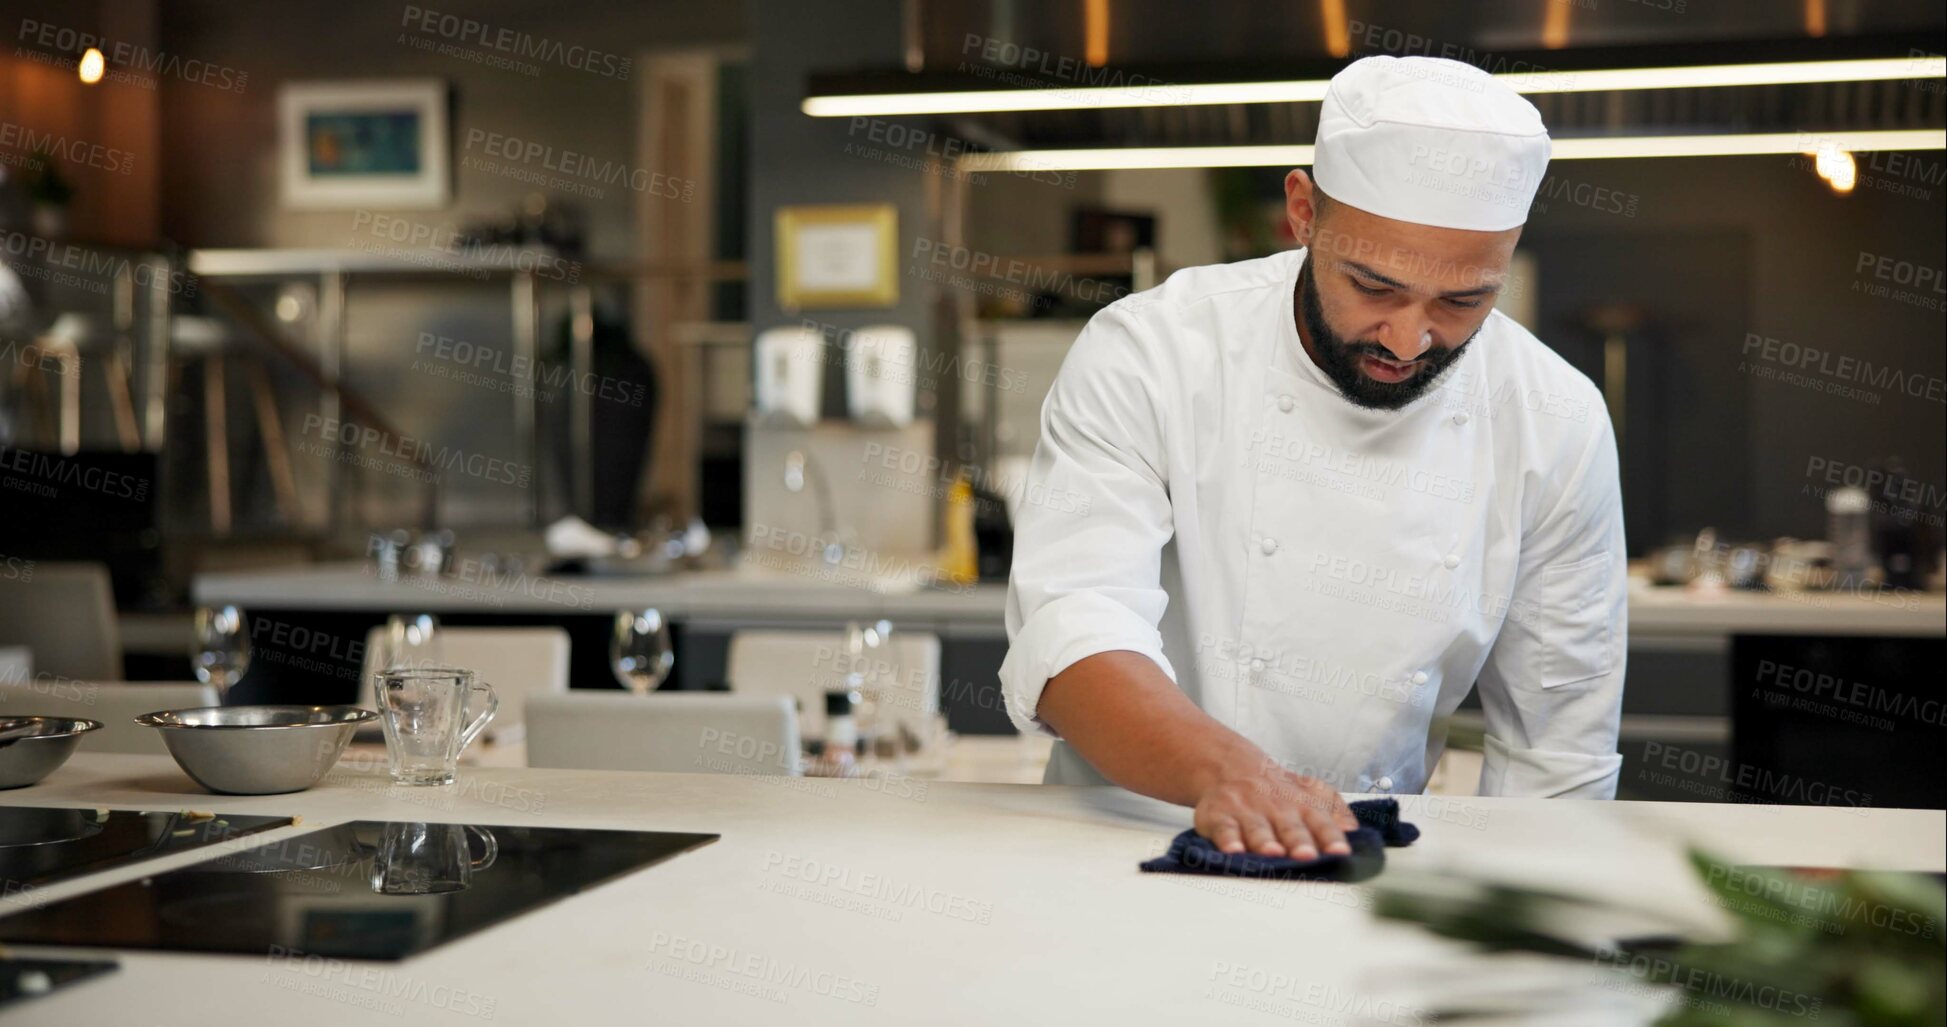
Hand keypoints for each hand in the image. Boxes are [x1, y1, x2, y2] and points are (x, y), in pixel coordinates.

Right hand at [1193, 761, 1358, 859]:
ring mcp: (1247, 810)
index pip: (1322, 821)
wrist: (1230, 766)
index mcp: (1303, 804)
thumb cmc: (1277, 789)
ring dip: (1265, 841)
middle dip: (1299, 841)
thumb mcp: (1311, 793)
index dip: (1331, 837)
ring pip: (1257, 828)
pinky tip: (1233, 851)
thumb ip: (1336, 812)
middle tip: (1307, 855)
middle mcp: (1276, 806)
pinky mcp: (1219, 816)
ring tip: (1272, 853)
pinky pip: (1224, 829)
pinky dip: (1227, 840)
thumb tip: (1355, 831)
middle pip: (1290, 826)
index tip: (1341, 851)